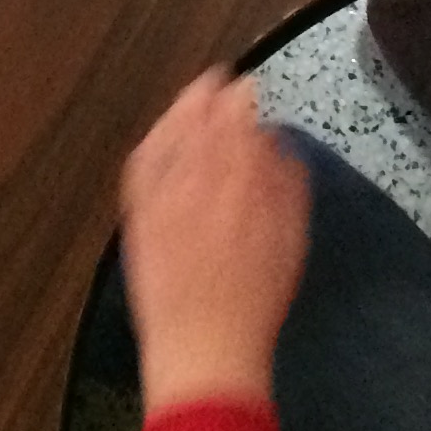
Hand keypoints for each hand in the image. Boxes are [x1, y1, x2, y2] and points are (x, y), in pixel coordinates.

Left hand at [120, 72, 309, 410]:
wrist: (204, 350)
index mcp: (244, 185)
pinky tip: (159, 134)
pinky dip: (153, 143)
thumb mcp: (291, 241)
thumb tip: (278, 143)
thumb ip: (287, 185)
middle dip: (213, 97)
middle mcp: (201, 182)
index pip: (242, 122)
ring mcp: (164, 198)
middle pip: (205, 122)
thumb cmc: (256, 301)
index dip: (245, 98)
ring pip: (172, 138)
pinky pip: (142, 167)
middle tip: (221, 80)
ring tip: (195, 95)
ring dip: (184, 110)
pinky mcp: (139, 217)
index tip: (250, 86)